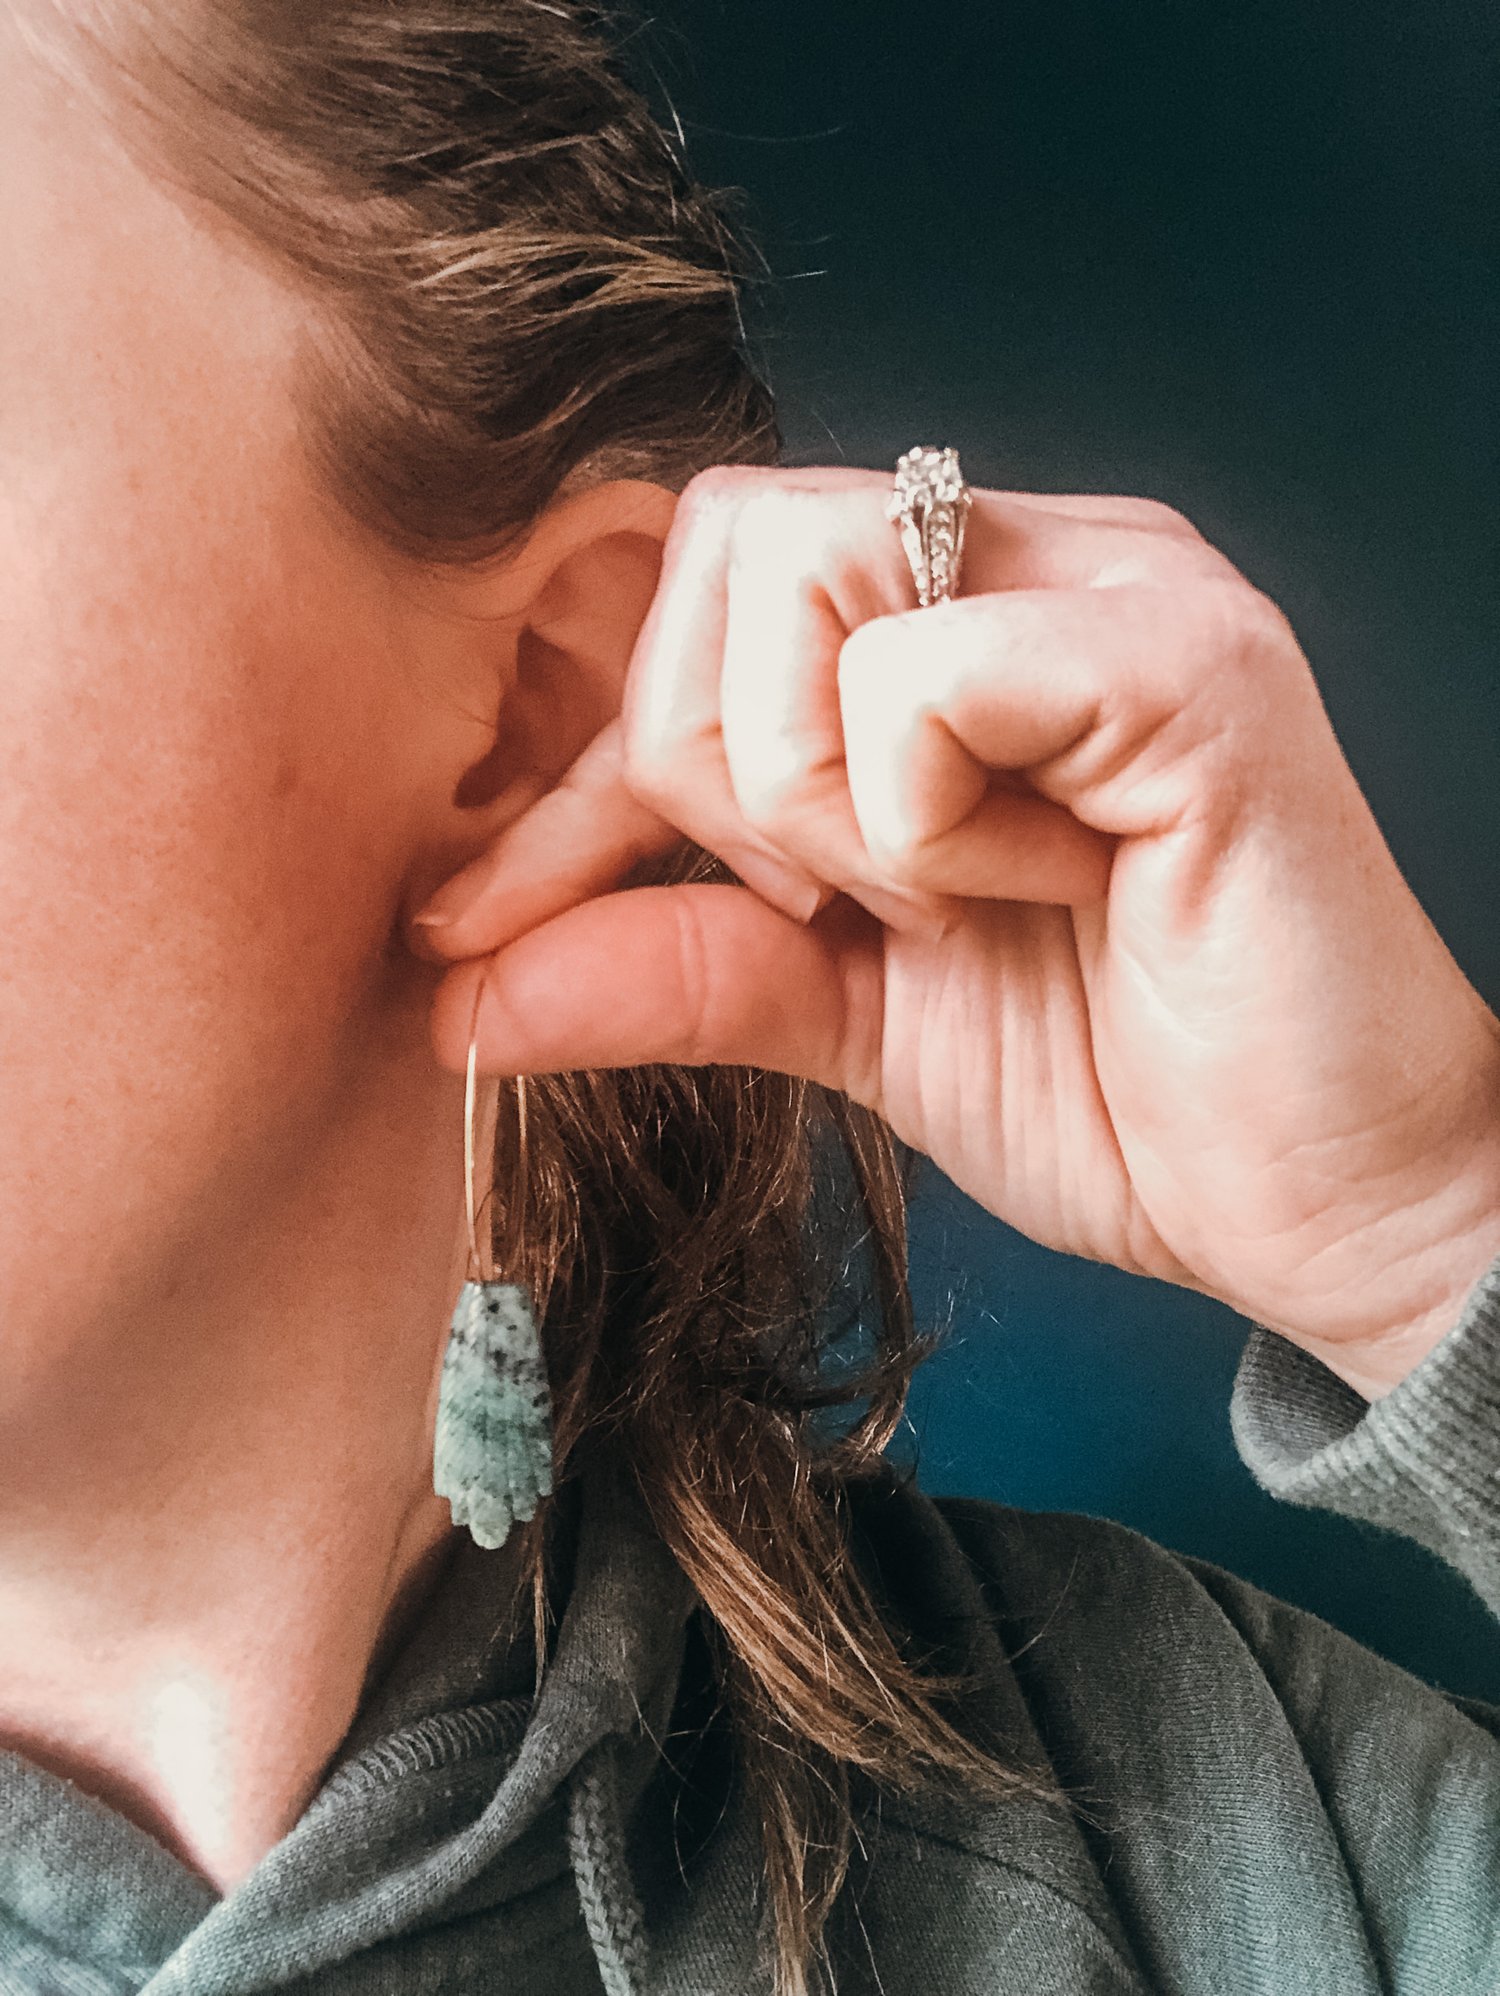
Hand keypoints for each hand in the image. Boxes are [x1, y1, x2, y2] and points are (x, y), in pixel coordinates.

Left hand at [409, 467, 1499, 1398]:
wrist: (1323, 1205)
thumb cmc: (1118, 1089)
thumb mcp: (847, 1018)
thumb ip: (675, 964)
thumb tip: (461, 989)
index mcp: (960, 616)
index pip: (696, 590)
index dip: (582, 766)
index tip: (496, 919)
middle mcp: (1040, 558)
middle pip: (721, 538)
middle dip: (708, 768)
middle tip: (839, 903)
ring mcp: (1123, 590)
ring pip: (794, 577)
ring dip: (814, 799)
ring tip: (954, 902)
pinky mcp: (1189, 667)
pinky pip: (924, 680)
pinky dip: (925, 827)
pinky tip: (1047, 891)